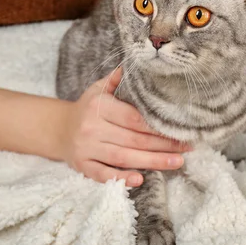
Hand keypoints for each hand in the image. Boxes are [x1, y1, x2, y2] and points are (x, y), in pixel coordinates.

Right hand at [60, 68, 189, 185]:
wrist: (58, 128)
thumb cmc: (88, 107)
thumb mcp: (99, 88)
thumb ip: (118, 79)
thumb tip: (136, 65)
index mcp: (99, 106)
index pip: (133, 118)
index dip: (157, 125)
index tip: (180, 128)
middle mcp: (91, 128)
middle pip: (133, 139)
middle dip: (163, 145)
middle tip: (187, 147)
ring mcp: (86, 148)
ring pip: (123, 158)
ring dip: (152, 162)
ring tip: (177, 162)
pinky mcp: (82, 166)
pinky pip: (103, 175)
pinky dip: (121, 178)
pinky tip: (140, 179)